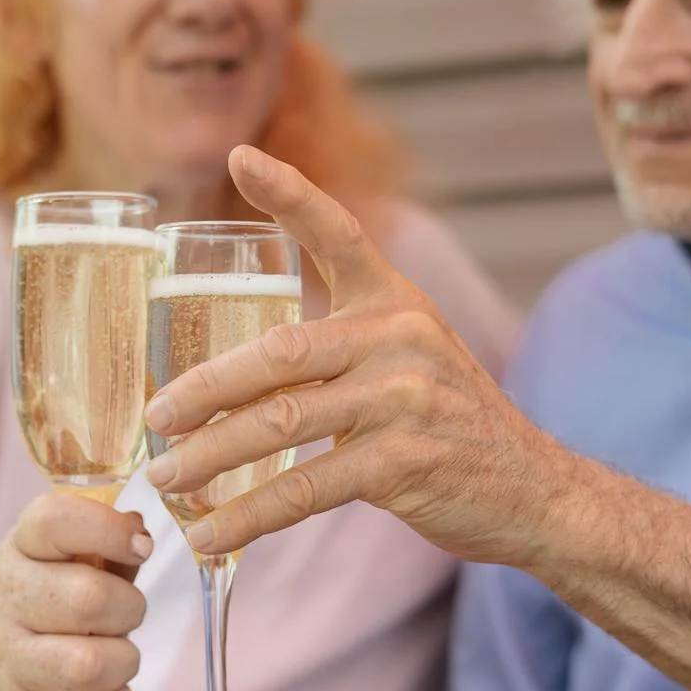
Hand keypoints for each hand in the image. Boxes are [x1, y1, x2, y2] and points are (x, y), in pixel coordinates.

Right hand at [0, 492, 150, 690]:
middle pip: (88, 598)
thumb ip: (109, 540)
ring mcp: (7, 664)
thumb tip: (139, 531)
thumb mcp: (70, 558)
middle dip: (128, 608)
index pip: (54, 520)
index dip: (109, 530)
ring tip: (115, 655)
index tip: (141, 547)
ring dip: (123, 661)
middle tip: (125, 615)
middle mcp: (3, 602)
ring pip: (88, 666)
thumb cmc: (51, 602)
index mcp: (17, 550)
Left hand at [144, 146, 566, 561]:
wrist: (534, 488)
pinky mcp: (403, 462)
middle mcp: (400, 337)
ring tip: (163, 477)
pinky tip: (210, 534)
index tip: (239, 156)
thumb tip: (232, 375)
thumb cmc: (451, 425)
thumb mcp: (410, 359)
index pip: (340, 232)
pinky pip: (306, 487)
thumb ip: (342, 348)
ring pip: (283, 422)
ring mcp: (404, 399)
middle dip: (205, 387)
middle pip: (280, 353)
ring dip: (211, 456)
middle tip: (156, 415)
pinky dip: (249, 515)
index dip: (289, 193)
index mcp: (395, 302)